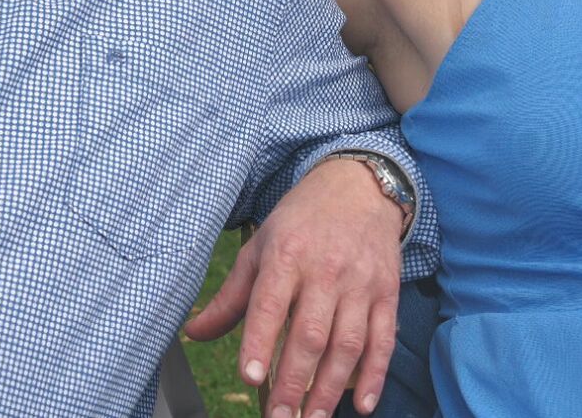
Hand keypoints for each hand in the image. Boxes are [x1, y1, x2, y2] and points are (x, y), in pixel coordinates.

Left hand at [184, 158, 403, 417]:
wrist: (358, 187)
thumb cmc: (301, 221)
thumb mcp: (260, 246)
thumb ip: (230, 295)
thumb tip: (194, 333)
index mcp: (286, 255)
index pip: (271, 304)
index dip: (260, 342)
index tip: (251, 377)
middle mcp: (325, 270)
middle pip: (311, 333)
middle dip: (293, 382)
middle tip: (278, 417)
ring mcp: (360, 283)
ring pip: (347, 344)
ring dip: (330, 388)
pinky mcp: (387, 292)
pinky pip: (384, 340)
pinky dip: (374, 376)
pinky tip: (362, 405)